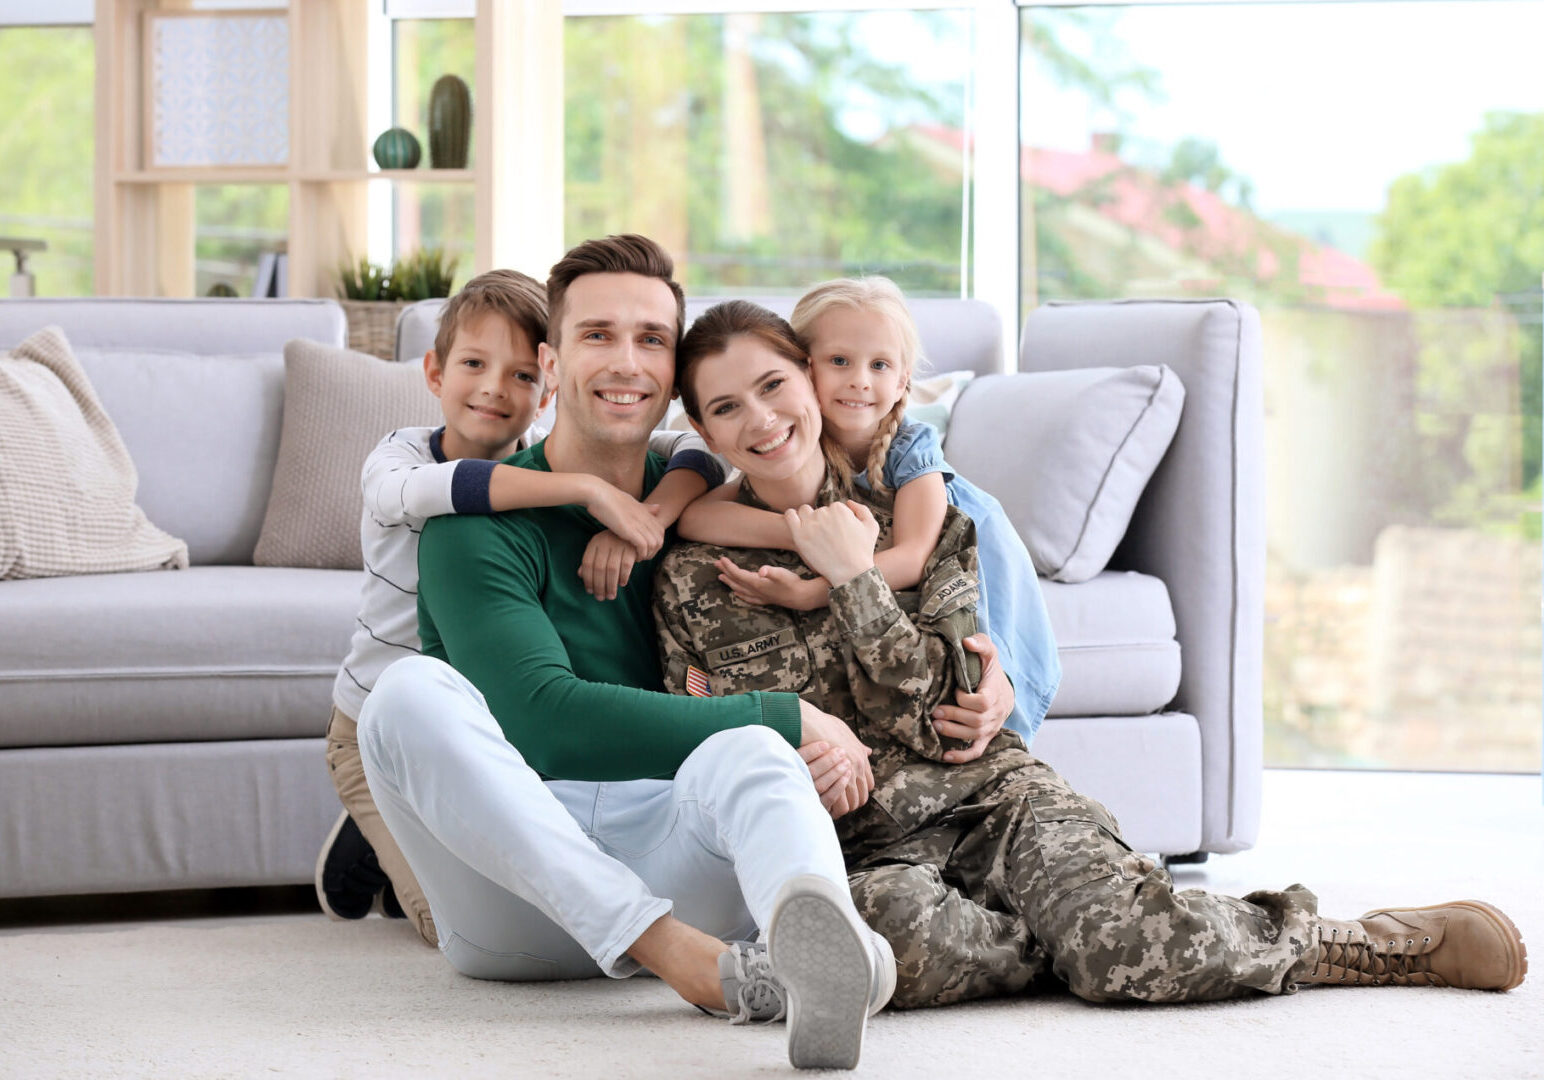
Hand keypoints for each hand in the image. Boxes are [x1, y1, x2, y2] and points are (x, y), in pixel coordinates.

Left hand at [579, 529, 640, 600]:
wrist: (634, 532)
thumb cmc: (613, 545)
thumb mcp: (600, 550)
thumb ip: (591, 561)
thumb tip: (580, 575)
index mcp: (595, 542)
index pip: (587, 563)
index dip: (587, 579)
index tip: (590, 591)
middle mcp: (605, 542)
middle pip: (599, 568)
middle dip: (599, 586)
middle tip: (600, 598)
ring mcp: (619, 544)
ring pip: (612, 569)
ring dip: (611, 585)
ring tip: (611, 596)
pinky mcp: (632, 547)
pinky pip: (627, 565)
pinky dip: (624, 576)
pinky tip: (622, 584)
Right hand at [585, 479, 664, 558]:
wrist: (597, 494)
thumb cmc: (609, 498)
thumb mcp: (630, 501)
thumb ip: (644, 508)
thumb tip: (658, 507)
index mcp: (645, 511)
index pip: (660, 530)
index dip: (655, 542)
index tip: (644, 548)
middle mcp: (645, 517)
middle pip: (660, 538)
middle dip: (653, 550)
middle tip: (642, 555)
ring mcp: (638, 523)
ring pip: (654, 544)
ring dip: (647, 554)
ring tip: (637, 557)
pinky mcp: (630, 530)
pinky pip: (644, 546)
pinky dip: (640, 554)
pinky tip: (632, 556)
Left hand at [714, 558, 830, 610]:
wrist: (802, 597)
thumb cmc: (792, 583)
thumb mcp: (782, 574)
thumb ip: (770, 572)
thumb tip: (762, 570)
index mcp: (757, 583)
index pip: (738, 574)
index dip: (729, 567)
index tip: (721, 559)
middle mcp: (756, 591)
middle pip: (736, 581)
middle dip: (725, 572)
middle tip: (716, 564)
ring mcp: (760, 596)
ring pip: (739, 589)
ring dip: (729, 582)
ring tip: (720, 577)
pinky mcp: (765, 599)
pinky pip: (747, 597)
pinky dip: (740, 594)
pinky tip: (737, 593)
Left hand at [783, 501, 879, 587]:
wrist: (850, 572)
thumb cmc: (862, 551)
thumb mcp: (871, 527)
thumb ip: (862, 509)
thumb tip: (848, 502)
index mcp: (839, 509)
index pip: (834, 507)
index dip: (836, 520)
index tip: (838, 533)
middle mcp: (824, 513)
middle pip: (819, 511)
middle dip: (823, 521)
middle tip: (827, 538)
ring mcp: (810, 524)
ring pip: (804, 511)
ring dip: (807, 517)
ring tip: (813, 532)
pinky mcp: (799, 535)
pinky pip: (790, 516)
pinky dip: (792, 516)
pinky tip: (797, 524)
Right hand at [797, 699, 873, 808]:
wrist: (808, 722)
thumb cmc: (821, 724)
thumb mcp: (843, 731)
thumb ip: (856, 744)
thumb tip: (867, 751)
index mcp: (860, 757)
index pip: (868, 784)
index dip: (860, 792)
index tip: (849, 795)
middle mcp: (857, 767)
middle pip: (862, 796)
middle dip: (852, 804)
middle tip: (841, 808)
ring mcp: (848, 774)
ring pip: (852, 803)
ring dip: (843, 808)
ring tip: (833, 811)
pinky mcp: (835, 781)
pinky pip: (840, 804)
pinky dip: (835, 809)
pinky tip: (827, 809)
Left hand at [933, 634, 1014, 762]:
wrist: (1003, 687)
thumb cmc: (989, 669)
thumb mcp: (988, 651)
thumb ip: (980, 643)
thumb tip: (967, 642)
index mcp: (996, 694)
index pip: (982, 703)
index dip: (966, 700)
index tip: (956, 691)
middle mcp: (995, 714)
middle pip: (976, 721)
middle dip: (953, 716)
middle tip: (935, 712)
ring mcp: (991, 727)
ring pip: (974, 736)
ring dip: (953, 733)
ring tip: (935, 726)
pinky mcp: (986, 737)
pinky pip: (977, 751)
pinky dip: (961, 757)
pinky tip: (944, 756)